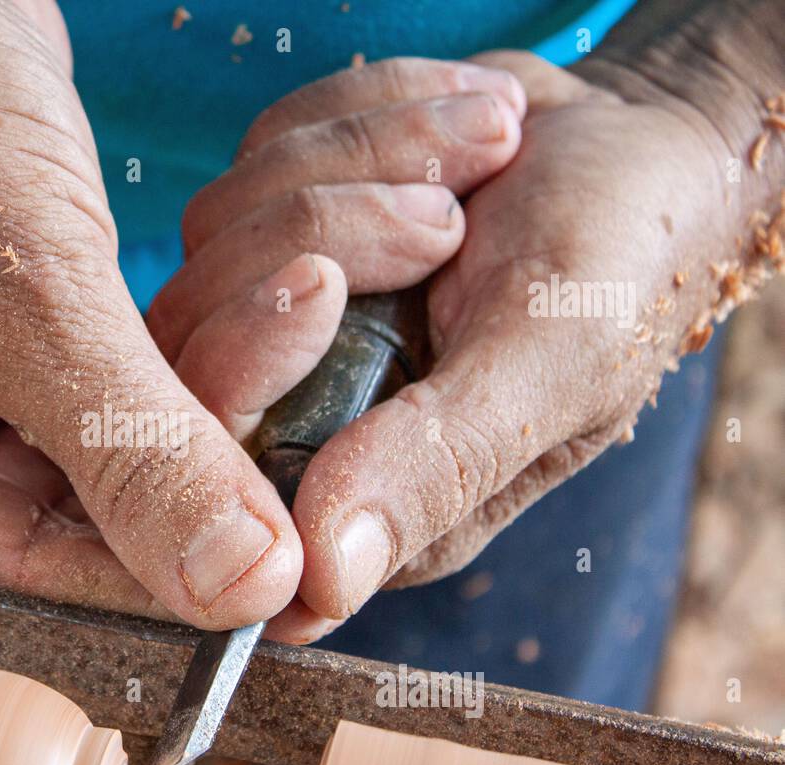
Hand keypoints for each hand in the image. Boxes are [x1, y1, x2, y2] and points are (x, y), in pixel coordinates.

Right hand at [0, 0, 299, 629]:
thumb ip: (132, 451)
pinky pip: (119, 384)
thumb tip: (242, 588)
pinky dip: (202, 353)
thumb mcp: (24, 289)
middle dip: (207, 468)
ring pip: (112, 450)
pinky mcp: (12, 341)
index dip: (152, 572)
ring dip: (226, 396)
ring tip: (334, 337)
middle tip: (333, 444)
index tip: (280, 568)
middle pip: (71, 517)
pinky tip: (291, 317)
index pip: (13, 567)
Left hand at [186, 50, 764, 642]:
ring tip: (478, 164)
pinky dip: (358, 125)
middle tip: (448, 218)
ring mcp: (272, 324)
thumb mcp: (550, 369)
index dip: (243, 372)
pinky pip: (253, 158)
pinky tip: (450, 140)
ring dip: (362, 167)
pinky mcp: (273, 232)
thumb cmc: (614, 269)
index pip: (221, 475)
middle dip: (325, 237)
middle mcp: (296, 425)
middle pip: (191, 343)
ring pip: (216, 232)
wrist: (629, 149)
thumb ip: (434, 469)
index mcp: (363, 500)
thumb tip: (320, 583)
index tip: (326, 285)